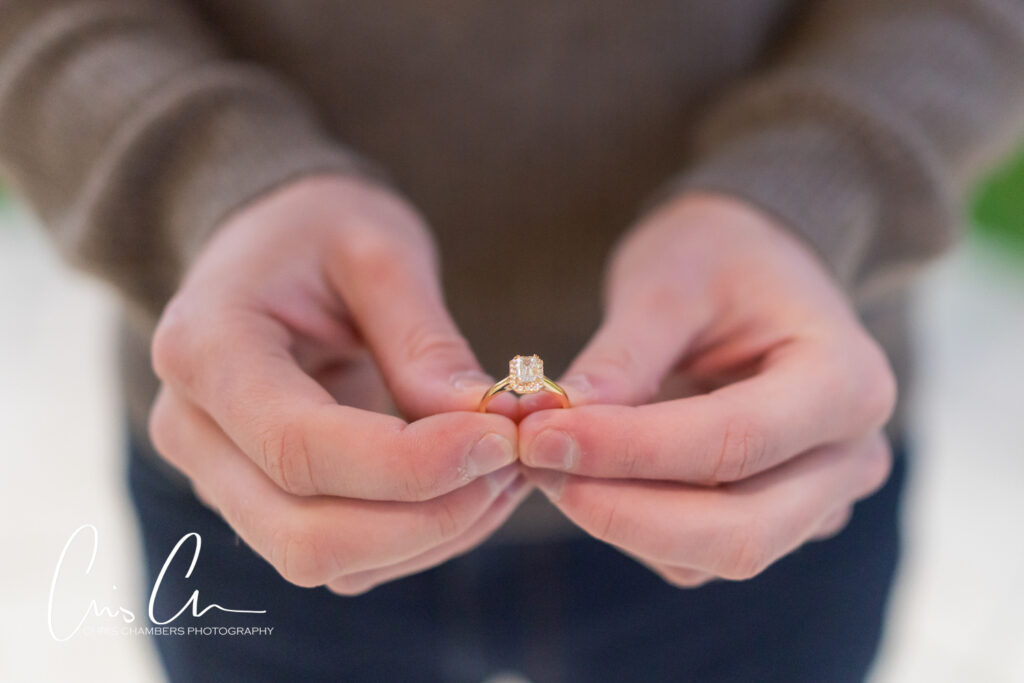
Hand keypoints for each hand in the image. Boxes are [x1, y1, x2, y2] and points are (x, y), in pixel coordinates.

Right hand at [149, 175, 528, 594]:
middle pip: (307, 536)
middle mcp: (193, 429)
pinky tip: (471, 485)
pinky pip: (346, 559)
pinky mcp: (263, 502)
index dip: (410, 464)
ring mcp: (221, 477)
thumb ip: (424, 341)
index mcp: (205, 348)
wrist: (272, 247)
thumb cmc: (321, 231)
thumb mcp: (379, 251)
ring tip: (505, 470)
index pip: (300, 446)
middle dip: (428, 518)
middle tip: (513, 463)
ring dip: (434, 534)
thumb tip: (485, 425)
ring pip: (329, 563)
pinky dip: (421, 537)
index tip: (502, 438)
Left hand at [518, 192, 895, 585]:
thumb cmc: (720, 258)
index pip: (735, 441)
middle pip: (740, 532)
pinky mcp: (773, 517)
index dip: (630, 450)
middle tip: (535, 464)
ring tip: (548, 458)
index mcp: (847, 381)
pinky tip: (585, 472)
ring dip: (618, 521)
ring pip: (713, 555)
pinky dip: (630, 523)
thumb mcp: (668, 282)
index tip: (541, 437)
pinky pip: (697, 553)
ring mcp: (819, 498)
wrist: (757, 268)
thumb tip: (552, 425)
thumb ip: (620, 358)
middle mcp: (850, 456)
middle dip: (623, 512)